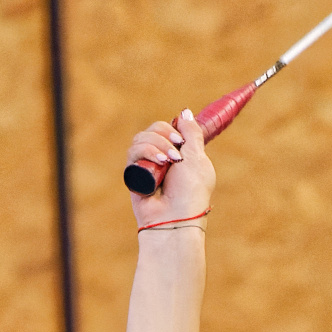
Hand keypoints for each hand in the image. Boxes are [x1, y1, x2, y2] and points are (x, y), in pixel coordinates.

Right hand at [126, 110, 215, 227]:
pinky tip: (158, 162)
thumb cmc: (191, 193)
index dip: (173, 128)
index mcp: (180, 154)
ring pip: (142, 137)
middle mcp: (162, 158)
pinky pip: (133, 150)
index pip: (169, 128)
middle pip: (155, 128)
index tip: (182, 139)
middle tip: (177, 154)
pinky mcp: (134, 173)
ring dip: (157, 145)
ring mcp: (147, 166)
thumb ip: (193, 133)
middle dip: (166, 135)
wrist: (176, 218)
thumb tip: (184, 112)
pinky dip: (146, 151)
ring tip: (169, 162)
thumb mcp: (198, 159)